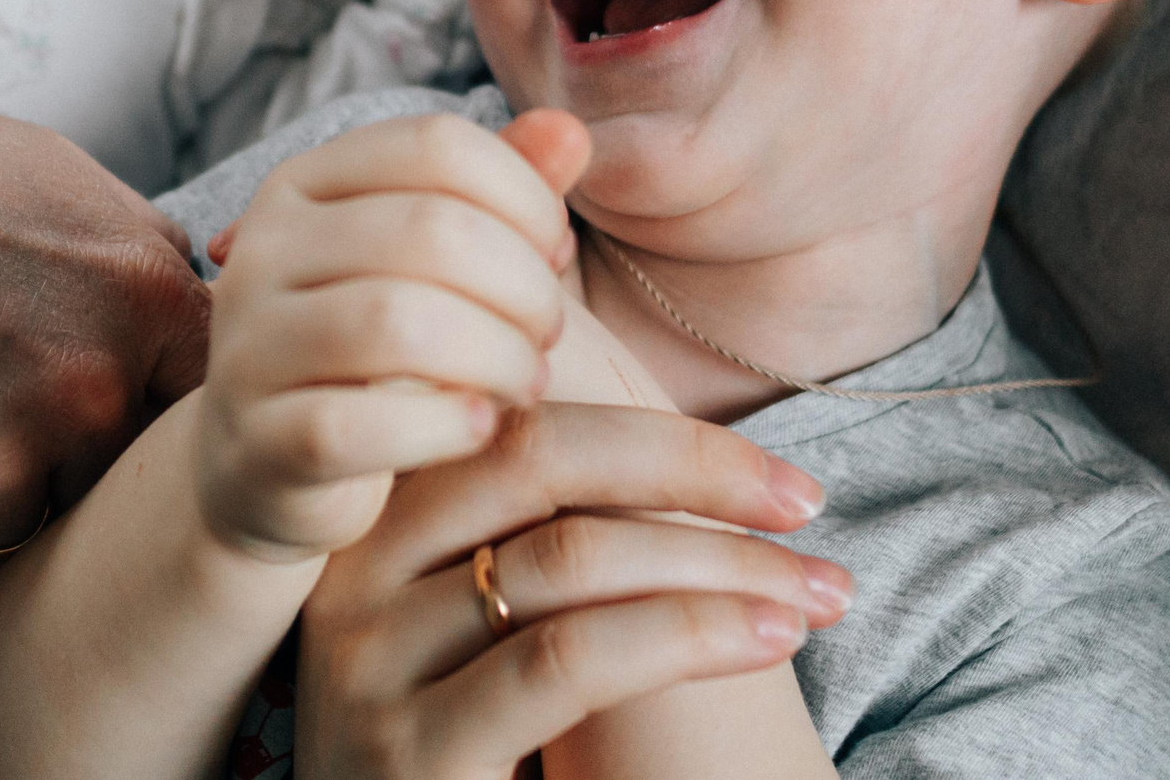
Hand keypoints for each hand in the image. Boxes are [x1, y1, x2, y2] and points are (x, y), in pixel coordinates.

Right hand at [0, 35, 208, 588]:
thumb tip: (201, 322)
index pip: (192, 408)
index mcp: (149, 294)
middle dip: (34, 447)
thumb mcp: (47, 172)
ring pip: (7, 530)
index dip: (124, 402)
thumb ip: (135, 262)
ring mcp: (3, 465)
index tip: (60, 373)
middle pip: (98, 480)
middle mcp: (97, 389)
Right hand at [196, 111, 585, 563]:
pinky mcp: (262, 441)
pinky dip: (445, 426)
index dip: (525, 196)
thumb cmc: (375, 350)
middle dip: (523, 285)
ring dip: (498, 356)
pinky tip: (478, 428)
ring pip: (397, 323)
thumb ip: (500, 194)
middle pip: (429, 229)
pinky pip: (363, 423)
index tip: (556, 254)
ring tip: (527, 382)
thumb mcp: (433, 263)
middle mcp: (263, 249)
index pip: (435, 145)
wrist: (271, 465)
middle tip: (548, 335)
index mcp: (303, 183)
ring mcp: (251, 345)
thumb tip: (570, 130)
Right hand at [295, 403, 844, 779]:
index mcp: (375, 518)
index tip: (779, 482)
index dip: (666, 436)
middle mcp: (352, 572)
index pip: (526, 422)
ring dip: (722, 565)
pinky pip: (567, 660)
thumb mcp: (491, 627)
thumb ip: (540, 533)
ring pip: (567, 558)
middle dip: (695, 468)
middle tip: (807, 504)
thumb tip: (687, 447)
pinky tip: (766, 641)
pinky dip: (687, 633)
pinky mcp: (409, 753)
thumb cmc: (487, 757)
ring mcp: (367, 663)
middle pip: (538, 459)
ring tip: (817, 595)